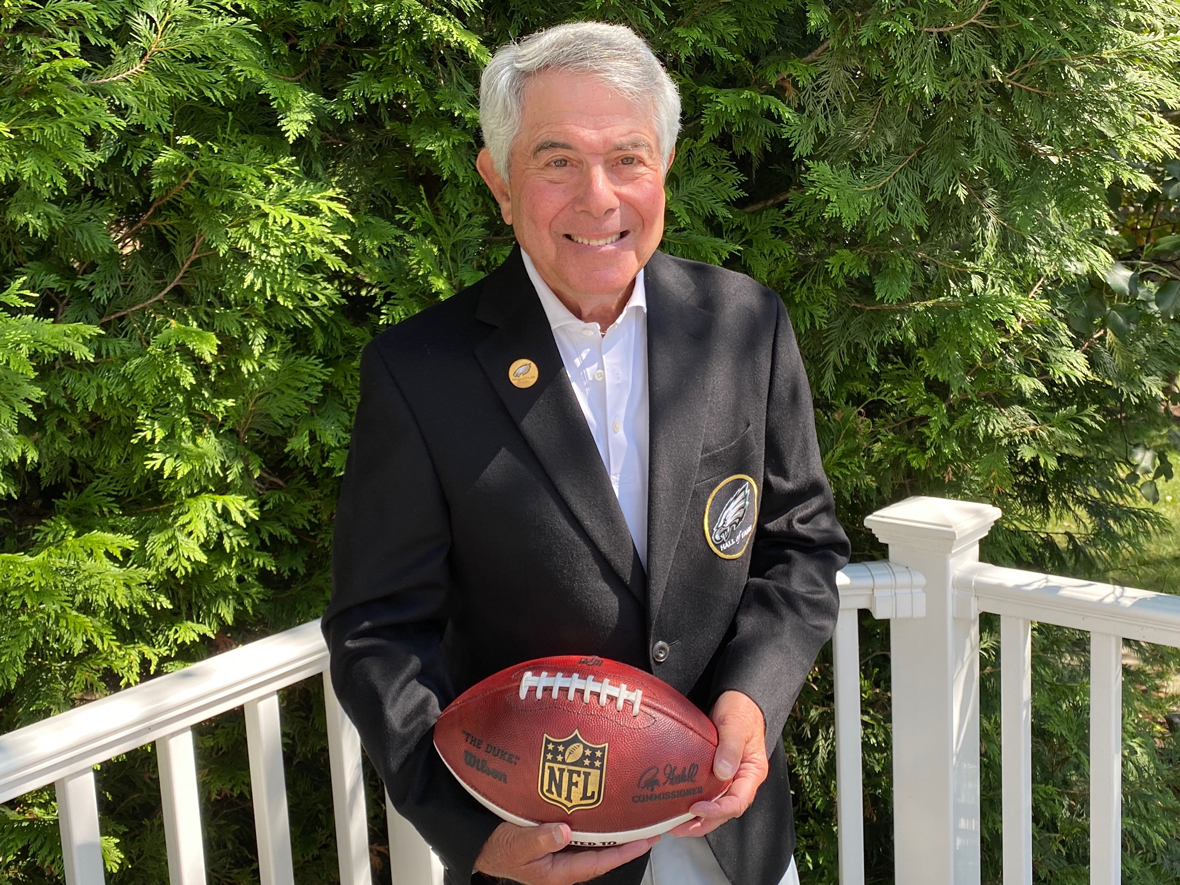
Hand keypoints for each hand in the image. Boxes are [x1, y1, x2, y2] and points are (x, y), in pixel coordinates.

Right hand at [474, 821, 658, 884]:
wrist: (484, 843)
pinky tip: (610, 807)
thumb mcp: (517, 846)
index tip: (646, 840)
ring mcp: (565, 849)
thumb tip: (564, 831)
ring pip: (598, 840)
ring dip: (617, 829)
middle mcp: (569, 861)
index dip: (624, 852)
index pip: (601, 862)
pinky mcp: (560, 837)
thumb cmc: (501, 848)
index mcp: (562, 871)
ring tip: (638, 815)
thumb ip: (539, 839)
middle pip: (605, 852)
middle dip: (629, 840)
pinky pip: (586, 831)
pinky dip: (600, 820)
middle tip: (653, 825)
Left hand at [668, 690, 768, 837]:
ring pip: (714, 805)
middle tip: (678, 827)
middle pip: (724, 811)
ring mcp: (728, 777)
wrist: (735, 696)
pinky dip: (693, 802)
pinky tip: (677, 806)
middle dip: (702, 822)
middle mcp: (741, 779)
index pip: (738, 801)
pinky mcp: (714, 772)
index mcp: (752, 772)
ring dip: (695, 817)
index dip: (718, 810)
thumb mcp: (736, 725)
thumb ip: (730, 747)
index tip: (698, 809)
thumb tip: (723, 772)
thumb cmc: (740, 709)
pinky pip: (706, 792)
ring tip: (673, 823)